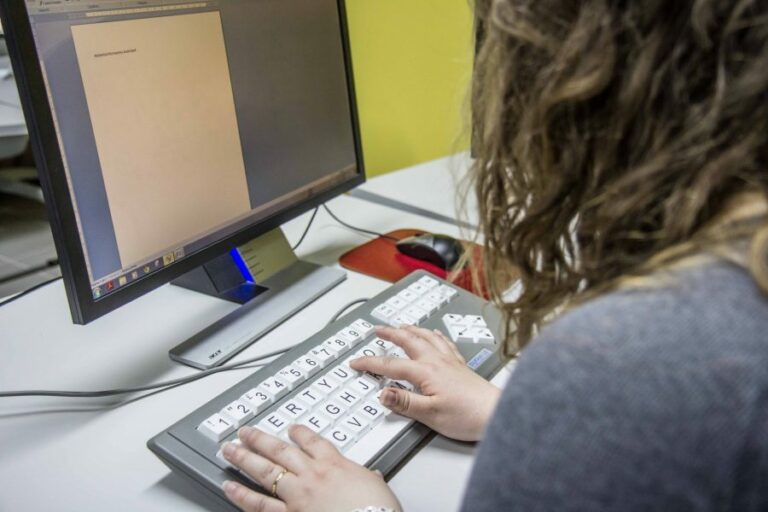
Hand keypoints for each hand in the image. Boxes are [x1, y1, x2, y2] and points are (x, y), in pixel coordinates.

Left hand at [221, 425, 400, 511]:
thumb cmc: (377, 509)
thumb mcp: (377, 488)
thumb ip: (369, 480)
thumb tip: (374, 479)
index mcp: (334, 465)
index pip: (312, 442)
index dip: (299, 432)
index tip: (291, 428)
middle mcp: (312, 475)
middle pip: (280, 450)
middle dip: (260, 439)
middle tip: (245, 432)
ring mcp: (297, 495)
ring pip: (265, 471)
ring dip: (244, 458)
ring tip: (229, 450)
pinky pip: (259, 504)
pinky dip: (242, 495)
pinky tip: (229, 487)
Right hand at [350, 325, 500, 441]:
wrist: (495, 413)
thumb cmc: (467, 415)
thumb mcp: (430, 414)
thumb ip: (405, 402)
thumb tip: (383, 393)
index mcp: (426, 372)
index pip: (391, 364)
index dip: (371, 362)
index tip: (356, 362)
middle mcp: (437, 361)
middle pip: (409, 340)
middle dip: (390, 333)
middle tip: (377, 329)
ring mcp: (450, 361)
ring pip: (426, 337)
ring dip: (411, 329)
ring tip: (401, 325)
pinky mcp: (460, 366)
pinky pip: (444, 342)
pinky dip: (434, 335)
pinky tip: (434, 334)